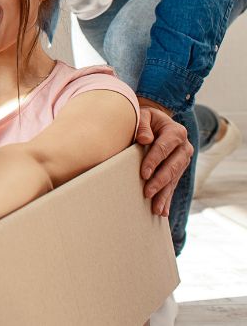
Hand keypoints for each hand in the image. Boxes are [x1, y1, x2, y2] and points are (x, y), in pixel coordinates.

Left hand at [135, 96, 191, 216]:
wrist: (157, 122)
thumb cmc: (147, 118)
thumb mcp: (144, 115)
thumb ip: (143, 125)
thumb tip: (144, 139)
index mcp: (176, 132)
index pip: (164, 148)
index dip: (154, 161)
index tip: (144, 174)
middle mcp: (184, 147)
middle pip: (172, 167)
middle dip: (160, 181)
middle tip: (147, 192)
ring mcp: (183, 160)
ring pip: (174, 179)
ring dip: (164, 194)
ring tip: (155, 208)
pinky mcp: (178, 170)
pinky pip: (173, 185)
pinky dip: (167, 198)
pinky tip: (162, 211)